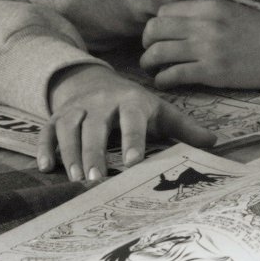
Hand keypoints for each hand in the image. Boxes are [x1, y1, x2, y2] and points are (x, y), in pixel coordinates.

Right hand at [40, 64, 215, 182]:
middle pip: (95, 126)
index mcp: (131, 102)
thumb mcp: (161, 112)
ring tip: (74, 178)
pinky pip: (46, 130)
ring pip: (69, 127)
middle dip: (94, 152)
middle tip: (95, 179)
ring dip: (70, 152)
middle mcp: (102, 102)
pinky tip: (46, 167)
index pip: (132, 119)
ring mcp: (77, 108)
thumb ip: (185, 128)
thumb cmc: (136, 106)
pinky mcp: (57, 115)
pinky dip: (44, 147)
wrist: (97, 81)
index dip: (133, 139)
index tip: (134, 162)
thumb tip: (215, 143)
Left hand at [139, 0, 259, 89]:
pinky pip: (172, 75)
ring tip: (154, 69)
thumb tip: (187, 19)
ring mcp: (208, 49)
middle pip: (155, 30)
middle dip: (147, 43)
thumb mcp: (239, 11)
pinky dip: (163, 80)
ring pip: (157, 53)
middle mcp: (205, 25)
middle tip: (152, 53)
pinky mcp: (212, 72)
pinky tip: (166, 81)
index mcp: (212, 7)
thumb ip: (211, 13)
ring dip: (149, 63)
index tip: (162, 36)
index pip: (165, 11)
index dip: (158, 25)